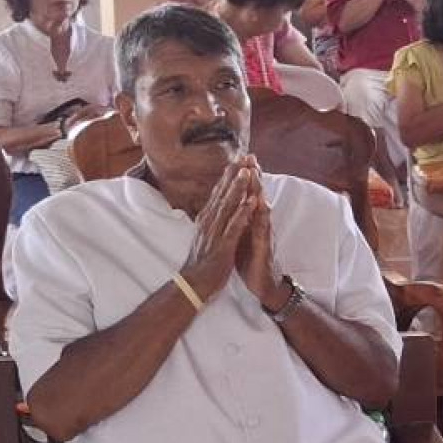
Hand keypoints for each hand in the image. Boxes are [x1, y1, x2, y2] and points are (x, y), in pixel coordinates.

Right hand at [178, 165, 246, 302]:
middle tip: (244, 157)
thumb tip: (211, 209)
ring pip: (227, 207)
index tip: (237, 160)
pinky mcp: (222, 247)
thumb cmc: (200, 263)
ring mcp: (215, 234)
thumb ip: (208, 222)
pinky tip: (251, 203)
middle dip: (234, 175)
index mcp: (207, 220)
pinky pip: (234, 228)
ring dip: (238, 189)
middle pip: (222, 194)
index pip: (218, 194)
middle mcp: (209, 223)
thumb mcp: (204, 237)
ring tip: (248, 172)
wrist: (192, 285)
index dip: (228, 176)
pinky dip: (242, 214)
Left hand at [228, 158, 280, 308]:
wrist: (262, 283)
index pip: (247, 195)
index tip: (239, 158)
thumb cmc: (250, 259)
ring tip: (256, 174)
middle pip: (256, 196)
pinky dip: (262, 216)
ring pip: (261, 208)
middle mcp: (259, 224)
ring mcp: (263, 234)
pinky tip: (262, 205)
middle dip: (254, 177)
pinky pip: (263, 229)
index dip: (244, 178)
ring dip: (259, 191)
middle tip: (251, 157)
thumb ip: (238, 218)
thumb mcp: (241, 234)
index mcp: (250, 220)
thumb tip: (230, 203)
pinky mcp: (265, 247)